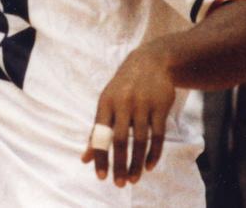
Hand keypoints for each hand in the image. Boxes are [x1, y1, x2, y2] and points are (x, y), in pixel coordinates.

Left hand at [80, 44, 174, 186]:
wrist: (150, 61)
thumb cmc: (123, 88)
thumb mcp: (106, 104)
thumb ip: (97, 132)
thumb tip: (85, 159)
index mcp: (105, 103)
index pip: (100, 135)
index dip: (100, 156)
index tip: (101, 177)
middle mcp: (123, 103)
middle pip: (120, 140)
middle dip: (119, 164)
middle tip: (120, 184)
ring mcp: (142, 104)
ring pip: (140, 140)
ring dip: (137, 162)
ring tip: (134, 179)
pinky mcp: (160, 106)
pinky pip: (158, 135)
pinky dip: (154, 153)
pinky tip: (149, 166)